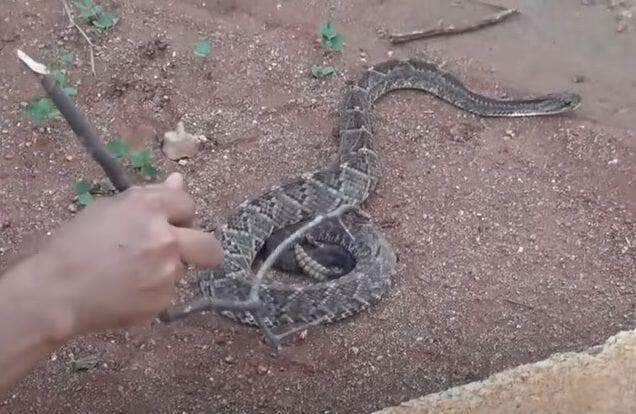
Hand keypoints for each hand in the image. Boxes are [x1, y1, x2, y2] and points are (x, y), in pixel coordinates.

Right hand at [30, 172, 222, 336]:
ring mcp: (167, 273)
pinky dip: (152, 292)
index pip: (188, 204)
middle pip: (210, 245)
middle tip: (180, 252)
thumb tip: (179, 180)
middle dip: (202, 249)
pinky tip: (126, 290)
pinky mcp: (162, 301)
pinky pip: (166, 293)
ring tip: (131, 273)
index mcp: (150, 208)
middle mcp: (166, 238)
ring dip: (166, 269)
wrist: (55, 292)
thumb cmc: (74, 245)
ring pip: (183, 269)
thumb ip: (150, 196)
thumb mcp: (108, 209)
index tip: (168, 222)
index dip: (178, 214)